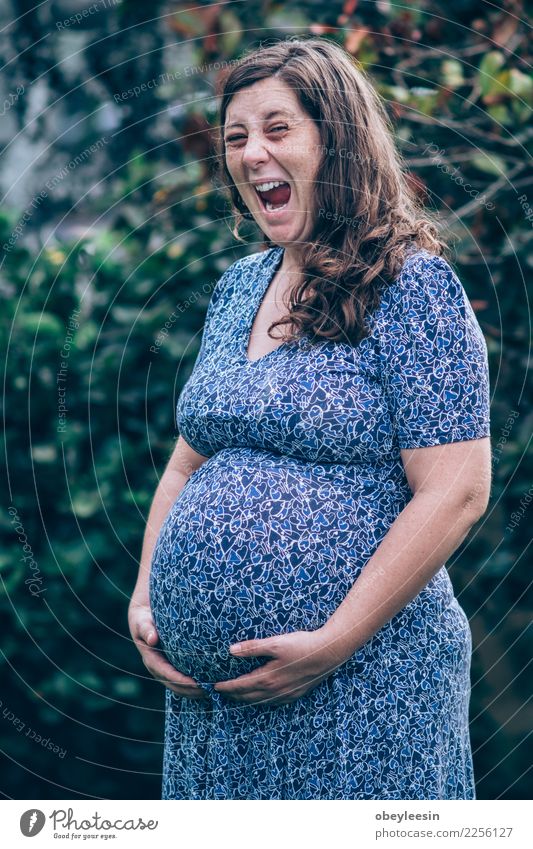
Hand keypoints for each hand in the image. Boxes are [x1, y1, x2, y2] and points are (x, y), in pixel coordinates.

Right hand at [128, 599, 206, 699]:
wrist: (141, 619)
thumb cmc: (143, 619)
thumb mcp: (142, 622)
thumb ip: (146, 630)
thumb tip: (152, 639)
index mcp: (150, 659)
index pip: (166, 674)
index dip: (180, 680)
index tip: (195, 683)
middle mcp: (156, 668)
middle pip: (173, 684)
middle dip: (189, 690)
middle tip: (208, 690)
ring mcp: (162, 669)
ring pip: (177, 686)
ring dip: (192, 691)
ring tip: (209, 691)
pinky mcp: (169, 667)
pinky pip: (180, 681)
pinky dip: (191, 686)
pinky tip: (205, 686)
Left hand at [213, 628, 347, 705]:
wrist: (329, 653)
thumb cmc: (301, 645)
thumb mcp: (275, 642)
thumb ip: (252, 647)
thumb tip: (231, 650)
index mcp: (267, 678)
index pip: (239, 686)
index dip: (225, 687)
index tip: (214, 686)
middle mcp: (274, 691)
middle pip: (247, 697)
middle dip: (233, 695)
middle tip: (221, 692)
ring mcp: (285, 695)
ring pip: (260, 702)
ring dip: (246, 699)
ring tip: (237, 696)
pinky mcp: (295, 694)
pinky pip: (273, 702)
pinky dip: (261, 701)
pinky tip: (261, 696)